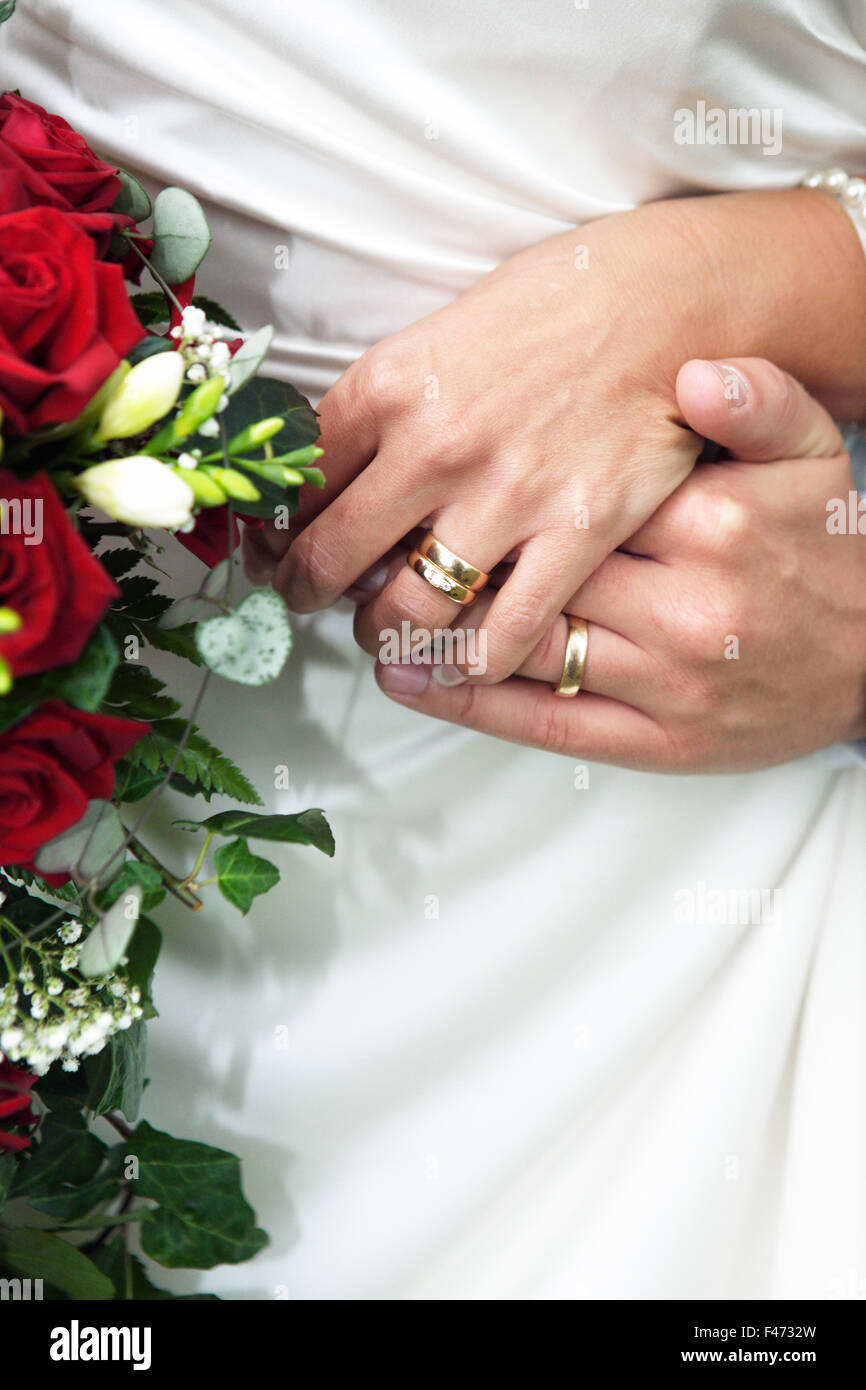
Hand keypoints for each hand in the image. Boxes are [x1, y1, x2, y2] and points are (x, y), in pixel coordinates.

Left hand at [246, 189, 865, 693]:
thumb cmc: (559, 305)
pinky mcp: (575, 536)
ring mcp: (505, 498)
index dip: (274, 528)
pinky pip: (503, 634)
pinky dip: (470, 662)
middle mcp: (435, 446)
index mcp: (390, 386)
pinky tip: (458, 658)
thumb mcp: (443, 331)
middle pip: (331, 557)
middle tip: (307, 600)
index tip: (273, 544)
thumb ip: (387, 405)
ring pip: (407, 610)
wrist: (671, 299)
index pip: (297, 483)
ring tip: (382, 633)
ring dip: (381, 635)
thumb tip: (333, 470)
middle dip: (306, 592)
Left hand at [372, 358, 865, 772]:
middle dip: (425, 557)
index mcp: (705, 521)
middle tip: (343, 544)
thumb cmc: (830, 551)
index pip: (558, 498)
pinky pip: (543, 720)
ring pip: (517, 647)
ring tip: (353, 604)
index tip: (398, 472)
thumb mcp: (816, 456)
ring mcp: (663, 679)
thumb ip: (759, 403)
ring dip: (426, 628)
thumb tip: (699, 373)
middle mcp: (677, 603)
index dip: (466, 488)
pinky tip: (408, 676)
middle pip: (521, 571)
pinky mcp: (654, 741)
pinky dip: (467, 702)